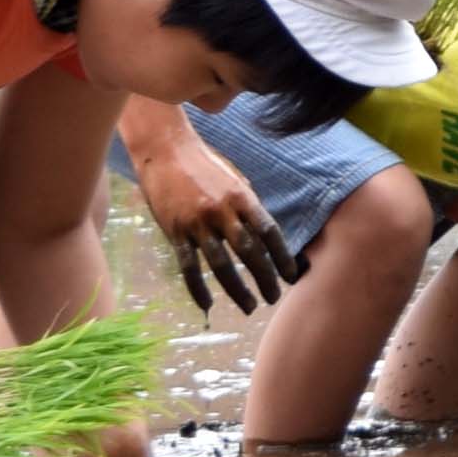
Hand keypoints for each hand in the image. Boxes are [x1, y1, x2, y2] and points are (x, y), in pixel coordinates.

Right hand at [133, 123, 296, 311]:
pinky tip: (207, 305)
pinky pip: (189, 266)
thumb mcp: (234, 179)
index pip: (269, 232)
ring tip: (250, 307)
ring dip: (237, 290)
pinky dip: (198, 289)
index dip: (282, 257)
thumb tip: (263, 236)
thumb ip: (248, 207)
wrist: (165, 149)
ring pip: (221, 265)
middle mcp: (221, 211)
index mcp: (241, 197)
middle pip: (249, 253)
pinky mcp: (175, 231)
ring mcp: (197, 223)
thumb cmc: (204, 164)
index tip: (292, 276)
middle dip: (265, 279)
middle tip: (273, 297)